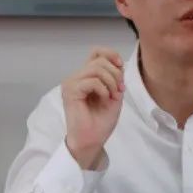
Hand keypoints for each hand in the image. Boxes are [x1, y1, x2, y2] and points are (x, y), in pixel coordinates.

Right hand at [61, 47, 124, 168]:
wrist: (92, 140)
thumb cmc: (101, 121)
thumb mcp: (114, 94)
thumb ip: (115, 77)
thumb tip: (118, 63)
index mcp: (86, 76)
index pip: (96, 52)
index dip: (111, 54)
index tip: (121, 66)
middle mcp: (76, 77)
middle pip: (99, 60)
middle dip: (115, 74)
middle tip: (119, 90)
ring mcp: (71, 83)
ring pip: (96, 68)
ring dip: (111, 82)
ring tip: (113, 97)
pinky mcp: (70, 91)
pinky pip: (92, 81)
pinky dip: (103, 90)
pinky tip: (104, 100)